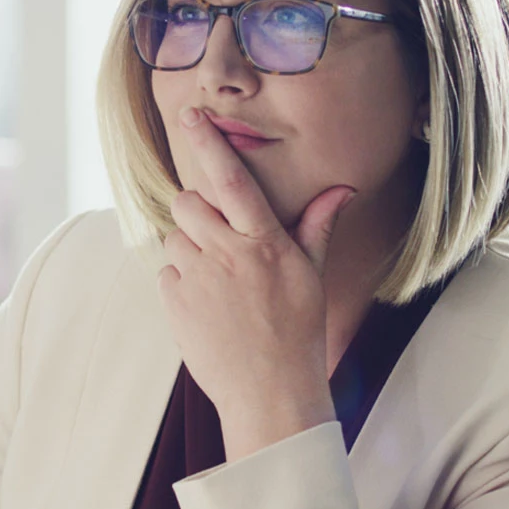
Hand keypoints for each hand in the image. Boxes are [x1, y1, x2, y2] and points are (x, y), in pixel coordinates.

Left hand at [159, 106, 355, 459]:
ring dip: (189, 248)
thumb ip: (316, 227)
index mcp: (265, 243)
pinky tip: (206, 305)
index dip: (210, 144)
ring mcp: (197, 277)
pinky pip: (166, 270)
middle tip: (218, 238)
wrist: (269, 393)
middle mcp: (228, 254)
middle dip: (195, 210)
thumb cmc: (296, 332)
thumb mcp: (310, 277)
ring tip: (218, 283)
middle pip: (187, 202)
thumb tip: (342, 188)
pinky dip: (180, 280)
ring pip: (174, 236)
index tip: (190, 115)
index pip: (233, 180)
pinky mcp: (174, 300)